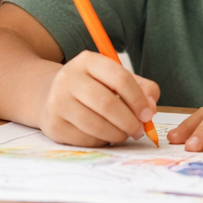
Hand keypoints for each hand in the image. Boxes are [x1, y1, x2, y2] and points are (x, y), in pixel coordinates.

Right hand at [40, 50, 159, 146]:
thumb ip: (140, 88)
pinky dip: (102, 141)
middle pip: (107, 104)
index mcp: (88, 61)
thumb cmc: (92, 87)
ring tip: (124, 134)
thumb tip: (151, 108)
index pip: (120, 78)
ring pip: (96, 125)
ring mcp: (58, 102)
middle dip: (129, 121)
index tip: (148, 114)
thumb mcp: (114, 78)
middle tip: (139, 130)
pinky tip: (105, 136)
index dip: (138, 99)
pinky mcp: (54, 125)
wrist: (51, 96)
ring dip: (117, 134)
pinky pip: (86, 139)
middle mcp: (69, 78)